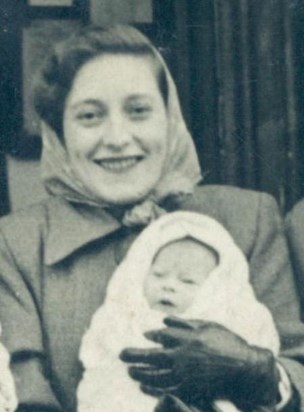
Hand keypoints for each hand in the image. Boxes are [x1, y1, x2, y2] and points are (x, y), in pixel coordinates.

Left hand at [120, 317, 279, 408]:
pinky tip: (144, 386)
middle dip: (134, 355)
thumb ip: (184, 323)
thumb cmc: (228, 343)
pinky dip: (153, 388)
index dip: (152, 336)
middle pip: (152, 357)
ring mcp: (185, 375)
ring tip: (130, 371)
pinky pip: (166, 390)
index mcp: (187, 338)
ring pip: (156, 376)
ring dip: (140, 373)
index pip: (162, 336)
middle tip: (121, 355)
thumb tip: (162, 321)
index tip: (144, 335)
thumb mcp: (208, 325)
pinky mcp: (190, 390)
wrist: (245, 368)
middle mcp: (183, 357)